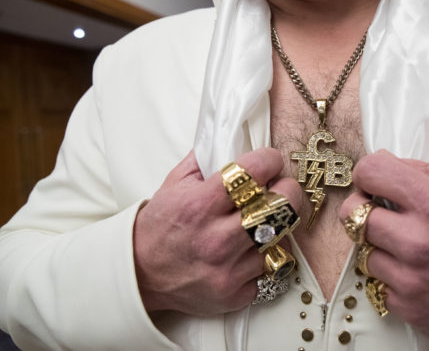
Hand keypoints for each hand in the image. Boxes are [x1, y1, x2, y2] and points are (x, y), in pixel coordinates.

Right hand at [133, 148, 300, 315]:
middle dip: (287, 190)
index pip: (255, 171)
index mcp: (200, 205)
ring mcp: (228, 270)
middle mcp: (216, 238)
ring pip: (282, 238)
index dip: (270, 159)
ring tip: (264, 221)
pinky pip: (270, 268)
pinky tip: (250, 250)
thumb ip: (205, 157)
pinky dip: (265, 257)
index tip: (270, 161)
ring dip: (277, 226)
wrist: (141, 274)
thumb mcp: (175, 183)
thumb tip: (233, 136)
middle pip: (282, 205)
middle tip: (279, 188)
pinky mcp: (235, 294)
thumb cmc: (160, 226)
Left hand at [340, 150, 428, 334]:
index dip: (368, 172)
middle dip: (363, 206)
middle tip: (380, 209)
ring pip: (363, 251)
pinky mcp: (410, 306)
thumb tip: (385, 162)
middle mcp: (419, 240)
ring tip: (406, 243)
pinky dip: (392, 275)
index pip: (370, 172)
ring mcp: (412, 277)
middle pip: (352, 213)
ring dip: (379, 244)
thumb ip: (424, 172)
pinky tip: (415, 269)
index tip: (373, 179)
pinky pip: (379, 283)